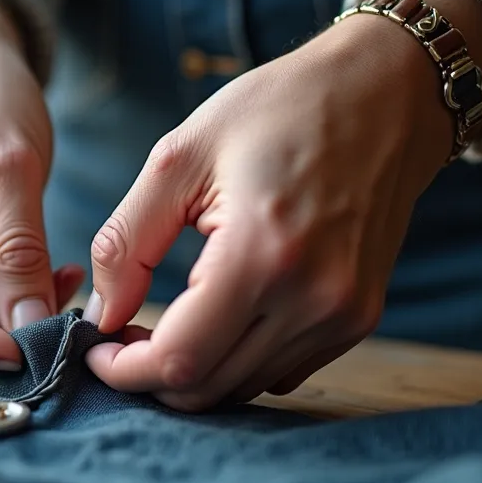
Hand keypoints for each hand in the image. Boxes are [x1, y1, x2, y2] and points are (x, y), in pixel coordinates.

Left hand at [82, 0, 481, 410]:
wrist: (386, 94)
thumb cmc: (277, 111)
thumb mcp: (178, 159)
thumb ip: (127, 244)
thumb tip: (102, 316)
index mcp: (261, 254)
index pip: (179, 361)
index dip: (124, 371)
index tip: (95, 348)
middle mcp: (312, 298)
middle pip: (207, 388)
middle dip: (150, 377)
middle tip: (123, 337)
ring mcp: (342, 315)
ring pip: (241, 388)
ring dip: (192, 371)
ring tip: (166, 323)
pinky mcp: (359, 319)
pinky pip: (279, 371)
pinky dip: (236, 361)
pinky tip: (217, 319)